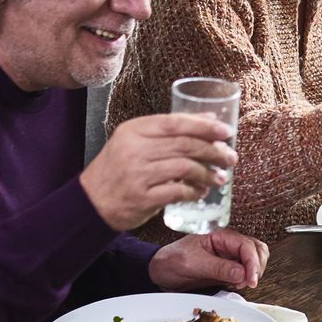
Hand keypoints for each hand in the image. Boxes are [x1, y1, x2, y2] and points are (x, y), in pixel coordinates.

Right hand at [79, 113, 234, 231]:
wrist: (90, 202)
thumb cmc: (118, 169)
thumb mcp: (134, 142)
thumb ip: (167, 131)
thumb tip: (208, 119)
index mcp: (133, 130)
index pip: (175, 123)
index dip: (204, 126)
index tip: (225, 131)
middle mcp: (134, 149)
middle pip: (184, 145)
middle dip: (213, 151)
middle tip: (230, 157)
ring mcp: (137, 174)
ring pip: (184, 167)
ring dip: (207, 173)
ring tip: (220, 177)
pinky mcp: (141, 198)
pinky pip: (177, 191)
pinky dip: (194, 191)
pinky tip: (202, 192)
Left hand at [147, 227, 269, 291]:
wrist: (159, 271)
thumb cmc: (171, 261)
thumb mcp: (193, 264)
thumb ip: (218, 267)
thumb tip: (242, 273)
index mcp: (220, 236)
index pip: (247, 246)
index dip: (253, 263)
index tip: (251, 280)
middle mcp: (228, 244)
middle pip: (257, 249)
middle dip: (257, 266)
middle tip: (249, 282)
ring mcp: (229, 255)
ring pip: (255, 259)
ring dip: (254, 272)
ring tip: (242, 284)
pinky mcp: (227, 267)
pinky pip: (246, 270)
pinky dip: (247, 278)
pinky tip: (238, 285)